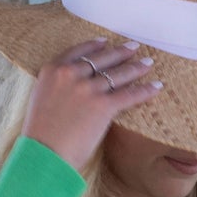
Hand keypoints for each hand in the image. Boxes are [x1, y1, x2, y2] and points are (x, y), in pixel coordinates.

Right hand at [22, 40, 162, 174]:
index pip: (78, 52)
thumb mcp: (41, 100)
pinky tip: (156, 87)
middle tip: (133, 48)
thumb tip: (73, 89)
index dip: (95, 46)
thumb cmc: (40, 134)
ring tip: (148, 64)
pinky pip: (129, 94)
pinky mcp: (103, 105)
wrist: (43, 154)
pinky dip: (145, 90)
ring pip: (118, 74)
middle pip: (102, 59)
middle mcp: (70, 75)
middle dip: (121, 52)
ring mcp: (87, 89)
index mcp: (52, 71)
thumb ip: (57, 88)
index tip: (106, 42)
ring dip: (136, 68)